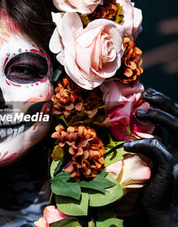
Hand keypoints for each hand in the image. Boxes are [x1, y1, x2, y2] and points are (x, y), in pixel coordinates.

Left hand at [123, 88, 177, 226]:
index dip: (164, 102)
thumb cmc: (149, 181)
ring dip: (158, 116)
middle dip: (165, 102)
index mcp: (176, 143)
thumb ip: (148, 140)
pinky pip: (159, 148)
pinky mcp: (171, 167)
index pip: (175, 117)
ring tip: (139, 111)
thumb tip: (133, 122)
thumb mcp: (149, 156)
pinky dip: (142, 143)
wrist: (157, 207)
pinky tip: (127, 145)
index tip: (148, 92)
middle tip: (147, 93)